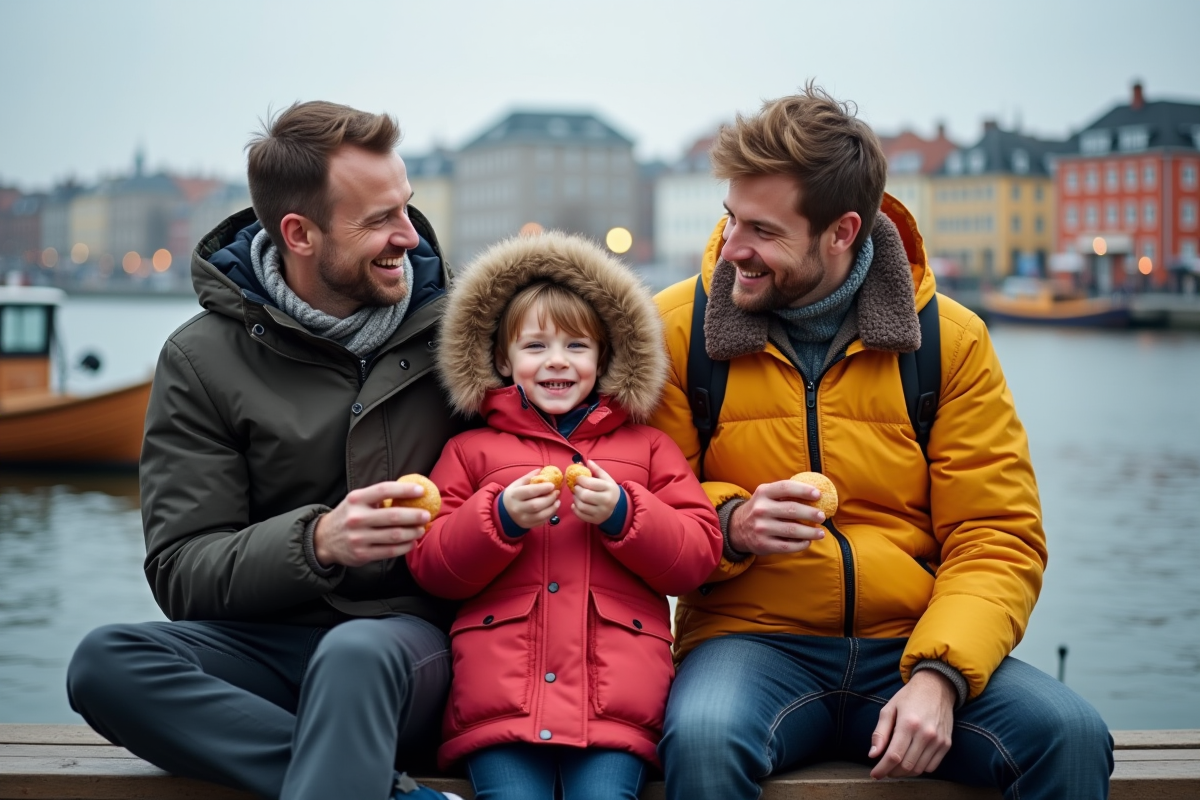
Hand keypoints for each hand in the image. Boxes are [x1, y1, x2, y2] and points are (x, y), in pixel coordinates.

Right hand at [313, 480, 433, 566]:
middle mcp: (356, 518)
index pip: (384, 490)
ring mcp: (359, 537)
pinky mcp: (362, 554)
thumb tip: (410, 492)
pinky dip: (405, 547)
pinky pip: (390, 551)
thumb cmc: (348, 516)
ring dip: (413, 532)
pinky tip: (412, 542)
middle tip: (427, 514)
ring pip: (394, 535)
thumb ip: (377, 497)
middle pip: (392, 516)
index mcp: (356, 499)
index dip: (404, 490)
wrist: (324, 539)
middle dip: (414, 515)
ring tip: (422, 529)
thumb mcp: (356, 501)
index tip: (421, 490)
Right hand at [502, 469, 559, 528]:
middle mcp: (517, 508)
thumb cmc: (513, 496)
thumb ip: (528, 477)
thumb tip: (541, 470)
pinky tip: (552, 508)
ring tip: (557, 501)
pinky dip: (549, 515)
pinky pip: (541, 522)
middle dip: (549, 499)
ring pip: (540, 516)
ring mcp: (522, 519)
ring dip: (552, 508)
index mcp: (514, 495)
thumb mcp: (516, 484)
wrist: (503, 512)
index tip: (552, 485)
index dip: (543, 488)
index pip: (530, 492)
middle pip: (536, 505)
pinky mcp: (527, 525)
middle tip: (557, 492)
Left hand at [571, 460, 620, 524]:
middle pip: (584, 495)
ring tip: (576, 495)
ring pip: (581, 505)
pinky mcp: (596, 520)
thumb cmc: (610, 491)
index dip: (580, 480)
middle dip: (577, 490)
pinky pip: (581, 515)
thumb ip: (597, 470)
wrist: (619, 508)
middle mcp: (606, 501)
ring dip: (575, 499)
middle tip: (576, 487)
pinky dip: (575, 509)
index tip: (578, 478)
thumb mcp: (607, 479)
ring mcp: (601, 512)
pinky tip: (576, 503)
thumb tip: (587, 461)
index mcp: (608, 488)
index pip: (590, 483)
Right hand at [727, 479, 826, 554]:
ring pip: (792, 530)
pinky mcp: (763, 544)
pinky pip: (787, 546)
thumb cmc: (761, 509)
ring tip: (821, 533)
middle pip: (792, 510)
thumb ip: (785, 493)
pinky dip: (801, 544)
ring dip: (811, 532)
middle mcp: (761, 509)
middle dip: (811, 513)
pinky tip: (808, 542)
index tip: (818, 494)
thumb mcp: (766, 495)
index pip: (786, 487)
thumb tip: (816, 494)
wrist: (737, 528)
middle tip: (822, 516)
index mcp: (763, 493)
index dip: (804, 490)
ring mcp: (761, 528)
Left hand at [868, 669, 955, 778]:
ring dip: (905, 772)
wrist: (937, 687)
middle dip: (892, 772)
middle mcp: (925, 734)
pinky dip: (919, 768)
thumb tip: (873, 754)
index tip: (874, 774)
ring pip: (919, 769)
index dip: (882, 768)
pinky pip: (932, 766)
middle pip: (906, 765)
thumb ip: (880, 733)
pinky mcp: (946, 744)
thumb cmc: (909, 697)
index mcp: (908, 724)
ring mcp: (938, 740)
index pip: (893, 755)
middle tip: (884, 768)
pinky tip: (911, 760)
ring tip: (896, 765)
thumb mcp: (889, 709)